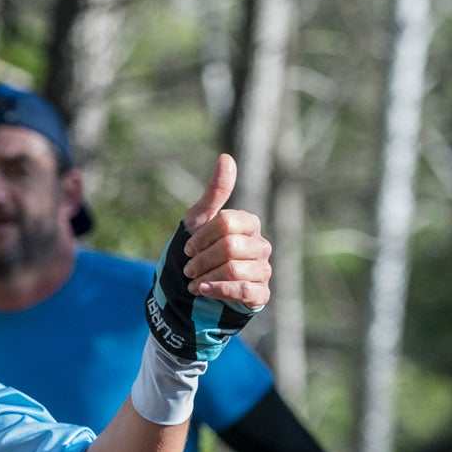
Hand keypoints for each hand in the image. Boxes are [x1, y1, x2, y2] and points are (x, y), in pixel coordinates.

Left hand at [180, 154, 270, 312]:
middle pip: (230, 247)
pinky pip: (244, 290)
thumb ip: (214, 192)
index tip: (188, 248)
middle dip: (201, 259)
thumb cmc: (199, 250)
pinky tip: (202, 290)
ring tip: (194, 281)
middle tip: (189, 268)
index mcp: (249, 224)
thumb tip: (226, 158)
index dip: (201, 237)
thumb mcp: (199, 220)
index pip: (226, 224)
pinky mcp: (260, 294)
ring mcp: (263, 270)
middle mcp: (261, 246)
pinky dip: (218, 290)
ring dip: (205, 276)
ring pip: (234, 269)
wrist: (194, 288)